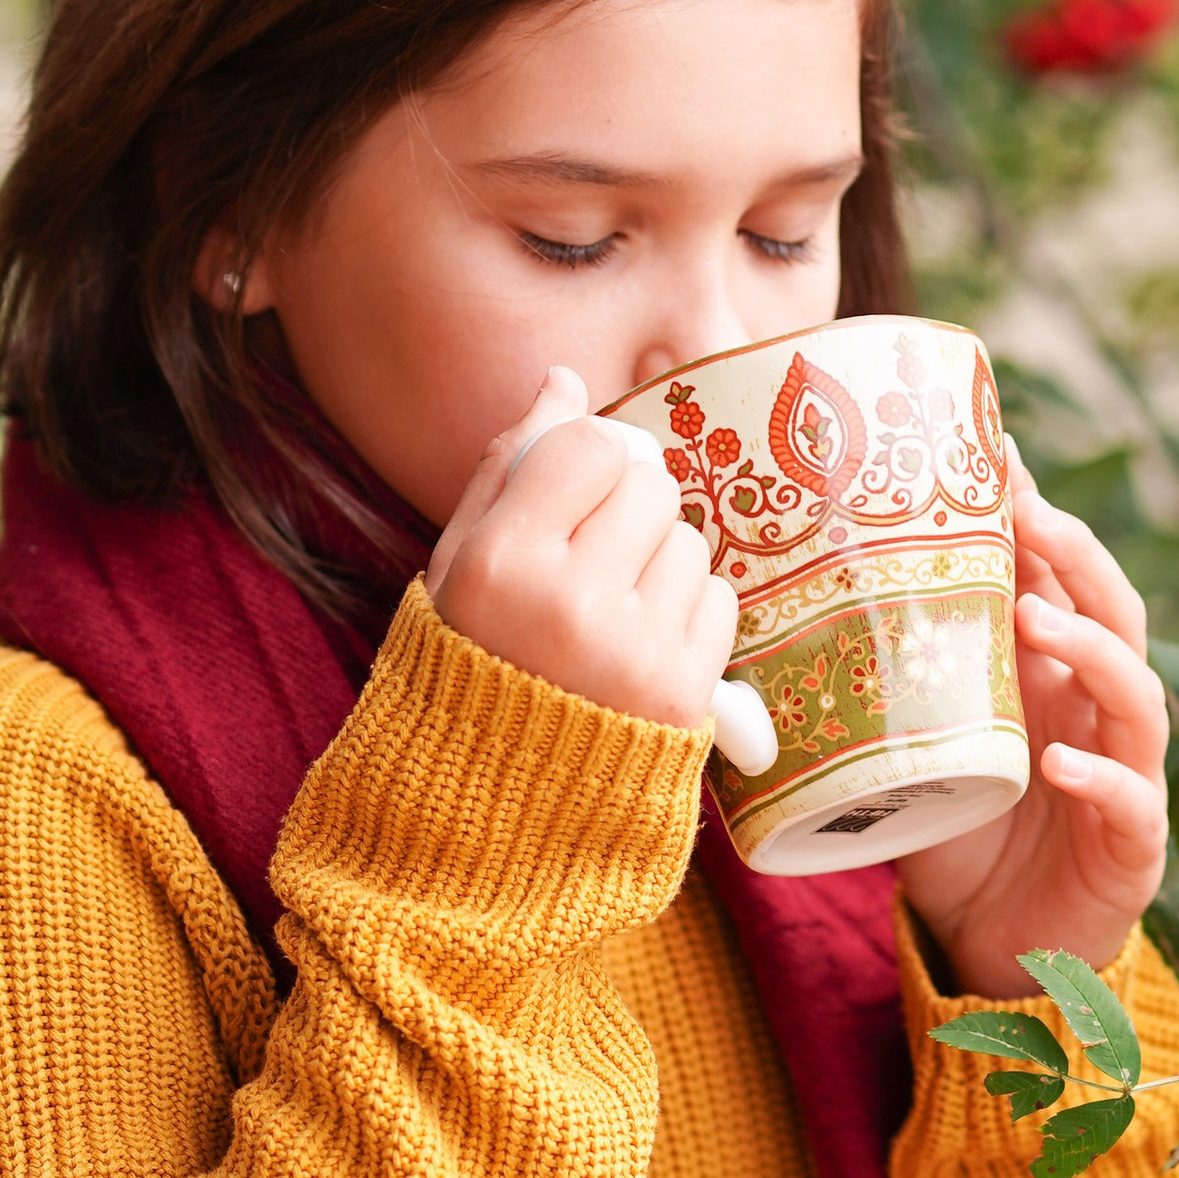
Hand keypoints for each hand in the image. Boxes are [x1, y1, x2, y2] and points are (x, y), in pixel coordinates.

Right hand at [427, 366, 734, 729]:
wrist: (497, 796)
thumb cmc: (473, 658)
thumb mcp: (459, 563)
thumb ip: (509, 466)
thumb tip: (565, 380)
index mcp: (501, 564)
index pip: (590, 447)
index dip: (589, 460)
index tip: (572, 493)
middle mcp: (570, 605)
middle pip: (651, 486)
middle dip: (629, 508)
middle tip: (593, 557)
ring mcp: (634, 651)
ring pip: (690, 542)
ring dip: (660, 562)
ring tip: (612, 610)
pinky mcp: (684, 691)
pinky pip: (719, 600)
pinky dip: (688, 612)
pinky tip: (642, 643)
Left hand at [897, 462, 1168, 1001]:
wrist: (997, 949)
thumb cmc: (958, 840)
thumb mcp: (913, 750)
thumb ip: (879, 689)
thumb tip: (770, 617)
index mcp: (1052, 679)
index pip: (1062, 583)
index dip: (1041, 522)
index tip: (1001, 456)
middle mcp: (1098, 714)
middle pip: (1116, 616)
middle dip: (1079, 560)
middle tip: (1031, 516)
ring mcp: (1126, 776)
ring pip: (1136, 698)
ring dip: (1093, 650)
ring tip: (1037, 619)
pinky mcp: (1131, 848)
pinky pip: (1130, 803)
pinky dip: (1100, 779)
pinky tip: (1060, 763)